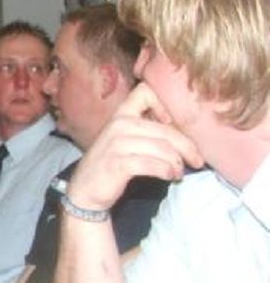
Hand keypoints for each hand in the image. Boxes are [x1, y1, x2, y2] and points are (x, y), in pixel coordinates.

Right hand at [66, 82, 202, 211]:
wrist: (84, 190)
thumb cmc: (110, 164)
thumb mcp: (122, 139)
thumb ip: (145, 130)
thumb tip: (182, 134)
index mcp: (121, 115)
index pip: (146, 92)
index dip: (165, 104)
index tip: (171, 124)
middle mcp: (118, 124)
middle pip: (166, 129)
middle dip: (187, 147)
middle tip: (197, 161)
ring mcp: (117, 144)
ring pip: (163, 148)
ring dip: (177, 163)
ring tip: (179, 173)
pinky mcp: (119, 164)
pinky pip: (154, 165)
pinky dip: (167, 172)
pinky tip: (170, 177)